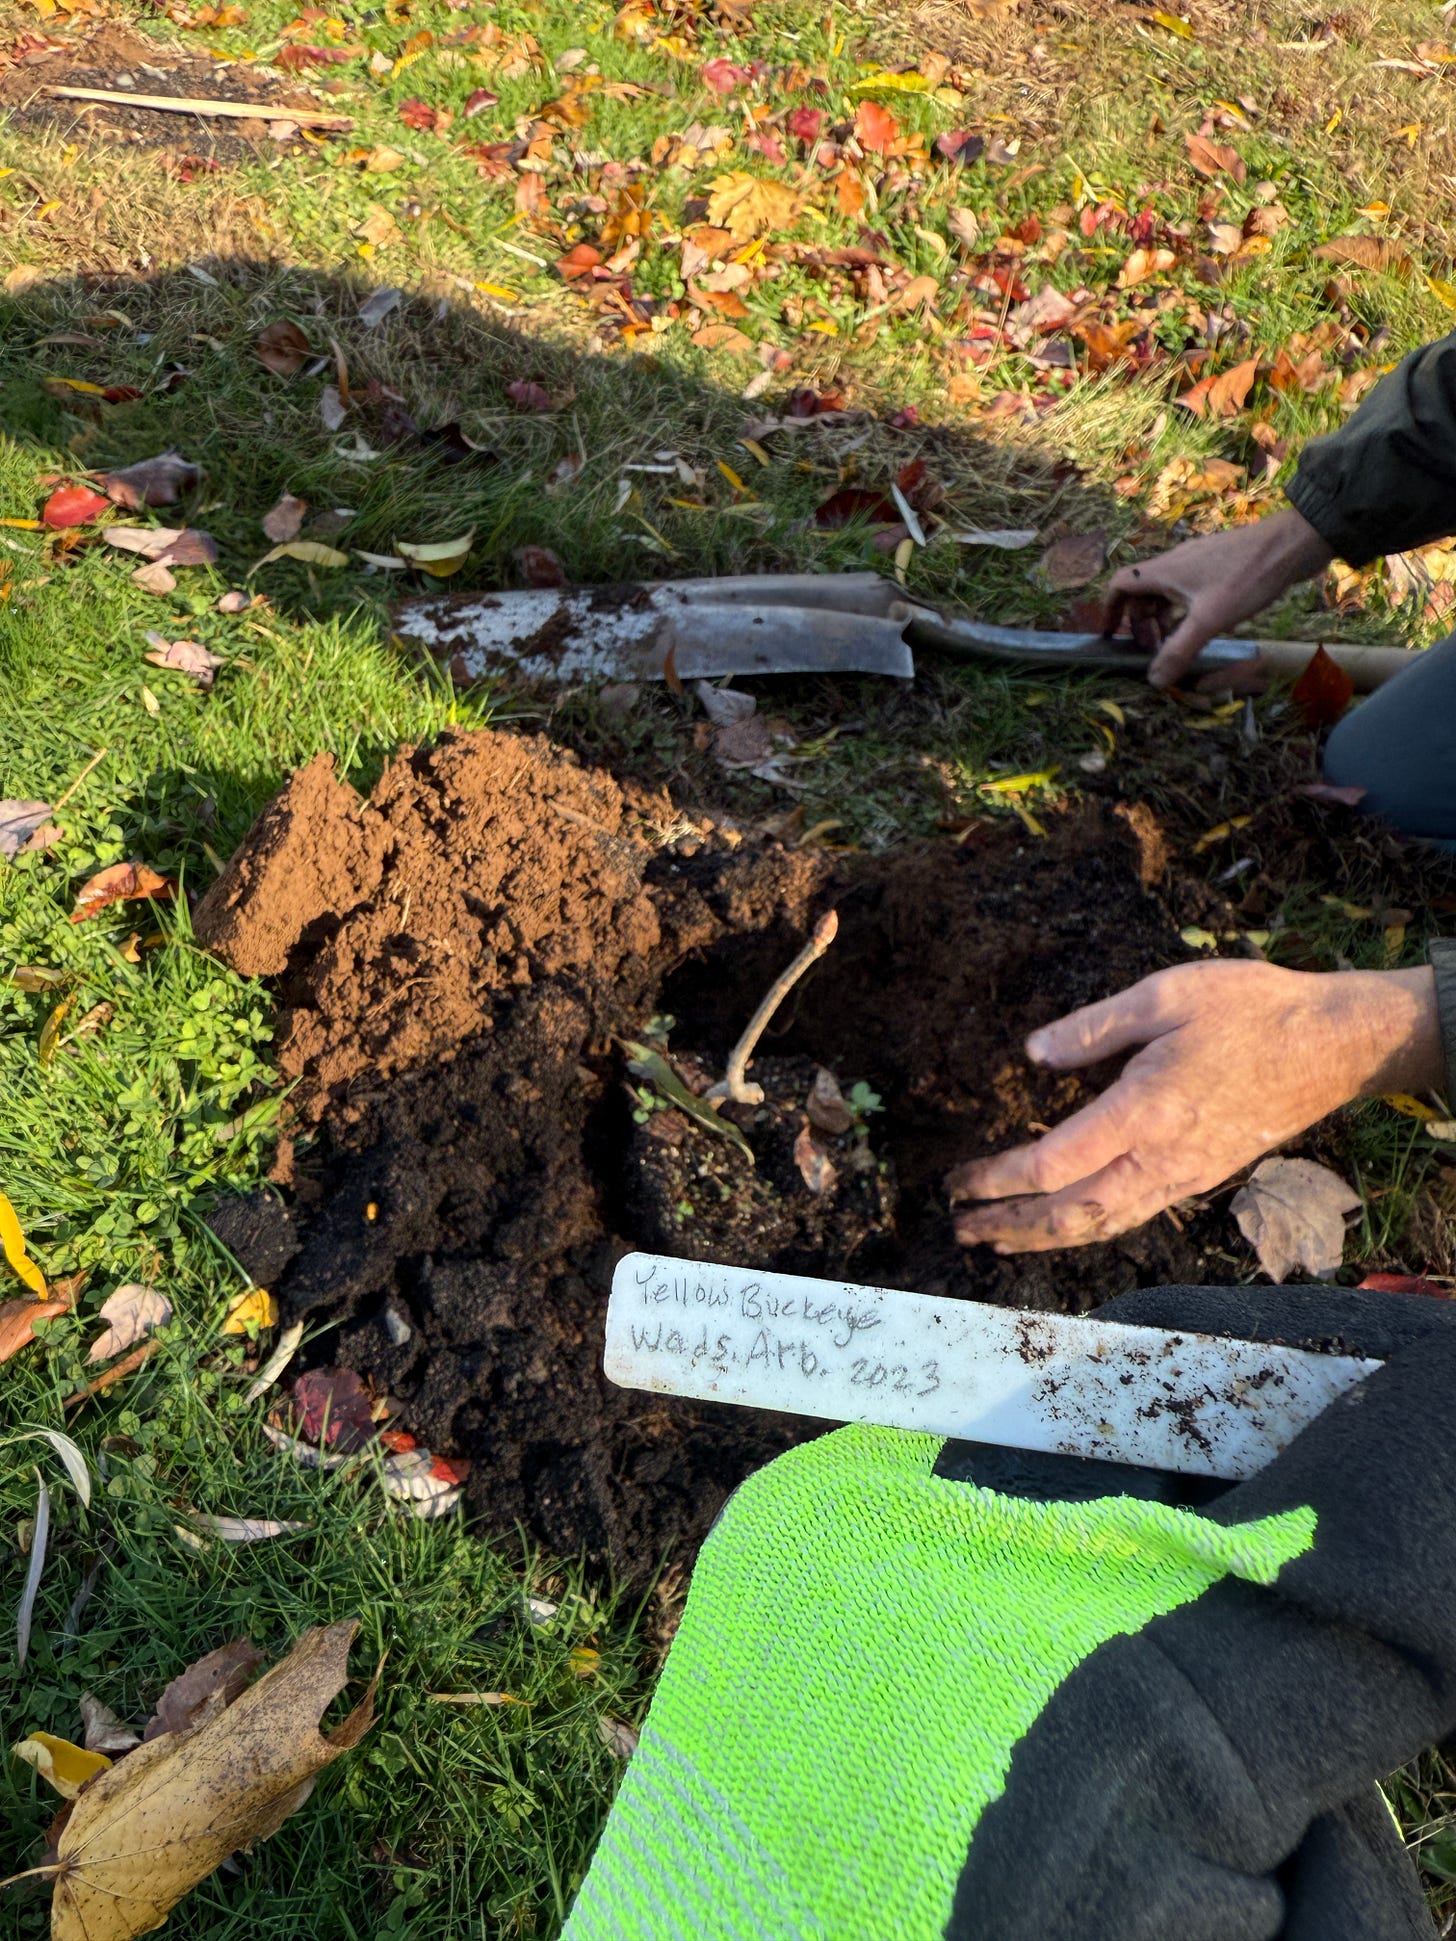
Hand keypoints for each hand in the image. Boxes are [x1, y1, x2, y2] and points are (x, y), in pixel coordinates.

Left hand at [946, 961, 1440, 1253]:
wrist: (1333, 1043)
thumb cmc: (1251, 1009)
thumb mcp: (1164, 995)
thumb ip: (1093, 1027)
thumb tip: (1033, 1053)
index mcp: (1145, 1111)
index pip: (1054, 1164)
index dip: (1000, 1180)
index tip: (959, 1183)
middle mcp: (1162, 1156)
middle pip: (1071, 1212)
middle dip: (1010, 1226)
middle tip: (959, 1230)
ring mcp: (1185, 1174)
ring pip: (1102, 1223)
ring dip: (1043, 1236)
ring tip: (996, 1241)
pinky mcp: (1201, 1176)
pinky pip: (1132, 1215)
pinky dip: (1087, 1228)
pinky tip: (1065, 1226)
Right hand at [1102, 508, 1333, 688]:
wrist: (1291, 545)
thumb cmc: (1246, 577)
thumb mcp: (1208, 620)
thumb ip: (1178, 651)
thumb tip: (1153, 680)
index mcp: (1164, 571)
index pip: (1120, 584)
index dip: (1110, 610)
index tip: (1110, 635)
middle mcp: (1175, 563)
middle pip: (1142, 592)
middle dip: (1139, 623)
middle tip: (1149, 651)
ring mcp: (1197, 563)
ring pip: (1166, 592)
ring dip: (1162, 619)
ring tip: (1172, 645)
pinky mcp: (1217, 566)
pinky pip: (1187, 590)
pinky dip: (1182, 611)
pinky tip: (1198, 628)